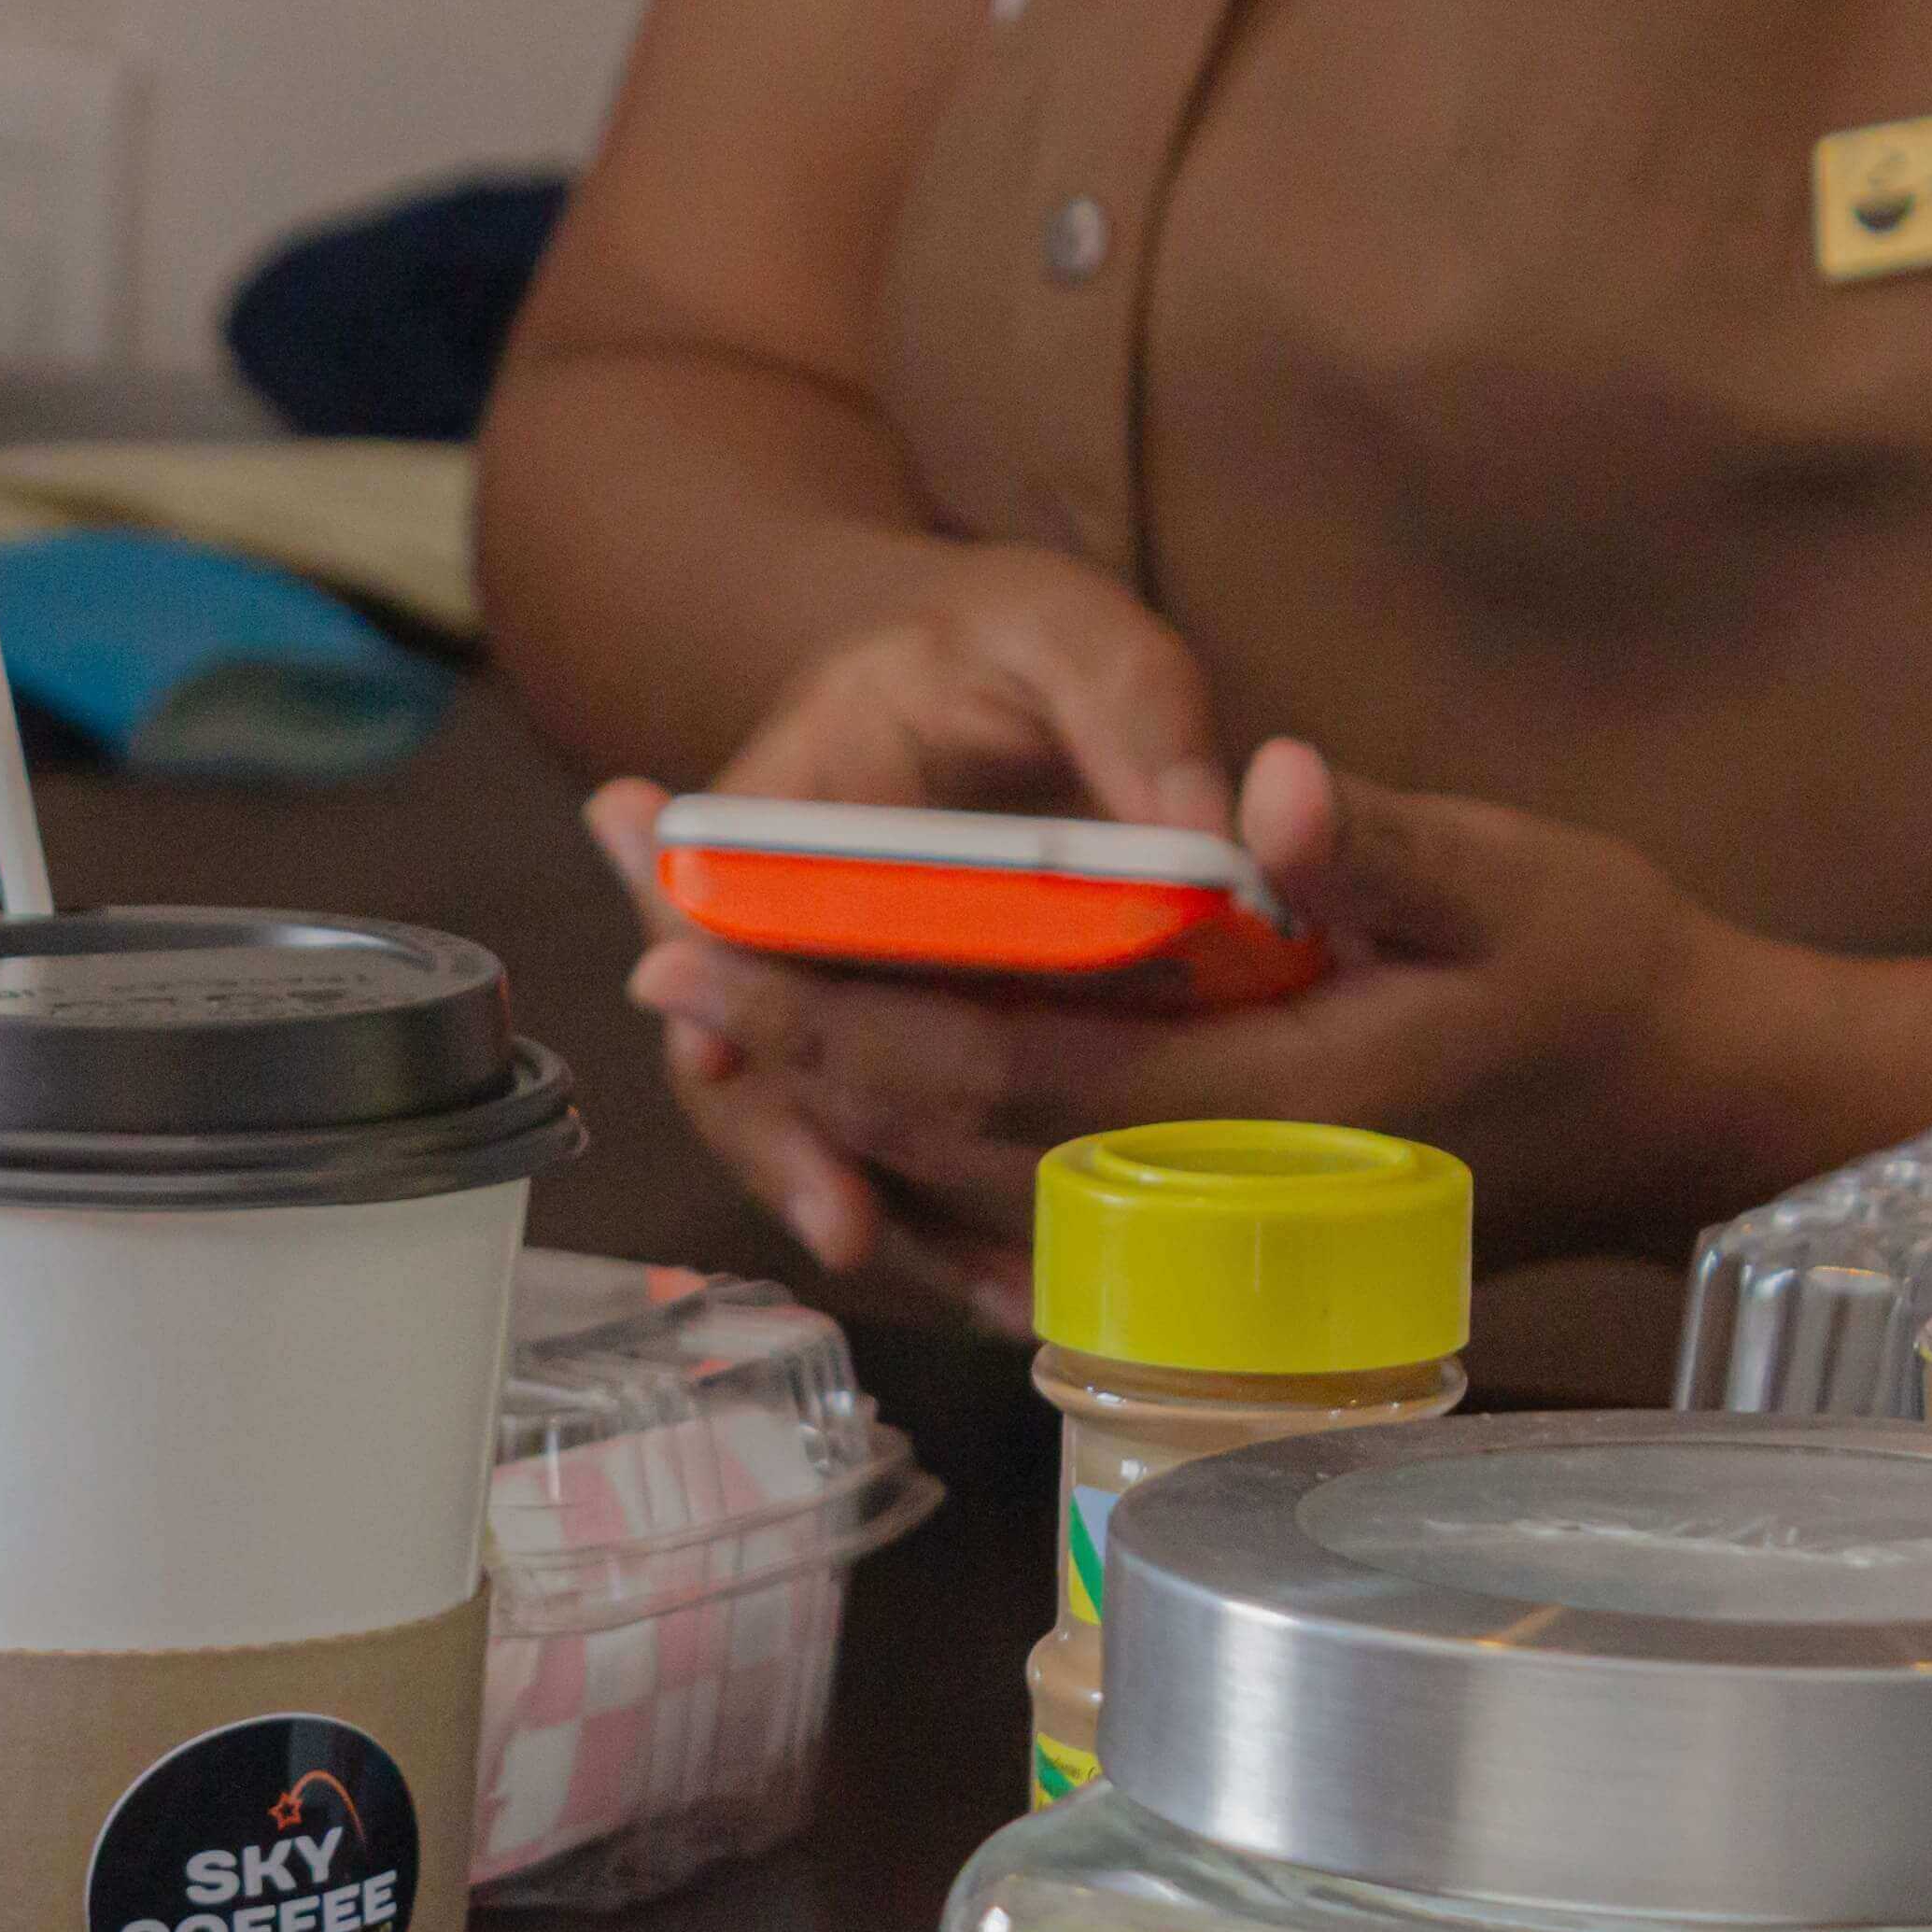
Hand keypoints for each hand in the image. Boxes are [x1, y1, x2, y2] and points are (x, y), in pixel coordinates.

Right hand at [582, 546, 1230, 1311]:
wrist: (985, 668)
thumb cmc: (1015, 640)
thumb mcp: (1075, 638)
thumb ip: (1137, 716)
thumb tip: (1213, 828)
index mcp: (791, 788)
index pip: (718, 903)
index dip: (728, 992)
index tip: (738, 1060)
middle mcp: (780, 907)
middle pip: (741, 1044)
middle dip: (784, 1140)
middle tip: (844, 1226)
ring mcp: (825, 987)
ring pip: (806, 1114)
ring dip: (869, 1200)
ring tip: (973, 1294)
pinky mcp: (881, 1041)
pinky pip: (878, 1136)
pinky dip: (931, 1214)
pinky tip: (1009, 1292)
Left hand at [609, 740, 1760, 1292]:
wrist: (1674, 1109)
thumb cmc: (1598, 980)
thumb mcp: (1517, 879)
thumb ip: (1379, 846)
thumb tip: (1256, 791)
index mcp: (1262, 1105)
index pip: (995, 1068)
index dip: (837, 1013)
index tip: (709, 941)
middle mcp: (1199, 1200)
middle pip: (931, 1141)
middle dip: (779, 1055)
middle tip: (647, 953)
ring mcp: (1185, 1239)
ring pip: (943, 1197)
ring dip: (808, 1112)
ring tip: (693, 1005)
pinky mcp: (1181, 1241)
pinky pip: (998, 1225)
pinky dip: (890, 1165)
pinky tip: (802, 1090)